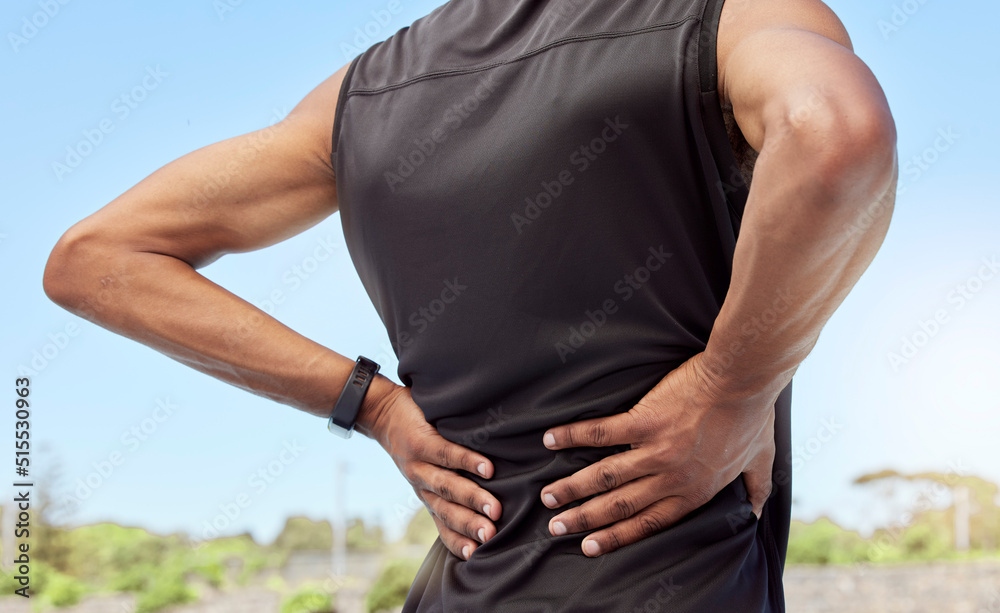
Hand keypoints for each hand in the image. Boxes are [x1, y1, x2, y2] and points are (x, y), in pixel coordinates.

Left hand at [359, 382, 501, 559]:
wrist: (381, 412)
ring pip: (446, 485)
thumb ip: (452, 483)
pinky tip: (488, 468)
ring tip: (494, 508)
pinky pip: (446, 453)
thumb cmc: (415, 441)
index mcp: (427, 496)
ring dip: (470, 498)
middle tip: (491, 535)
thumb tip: (493, 498)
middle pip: (446, 510)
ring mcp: (418, 465)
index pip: (442, 526)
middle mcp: (421, 486)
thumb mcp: (429, 470)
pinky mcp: (420, 442)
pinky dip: (467, 461)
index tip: (476, 556)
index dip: (458, 541)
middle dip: (469, 524)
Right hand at [538, 352, 775, 556]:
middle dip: (584, 519)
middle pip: (619, 505)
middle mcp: (671, 477)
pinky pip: (601, 433)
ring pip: (605, 476)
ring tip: (548, 496)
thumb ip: (756, 489)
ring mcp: (656, 450)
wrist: (742, 381)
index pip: (648, 523)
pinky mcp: (644, 421)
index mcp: (694, 490)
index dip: (616, 537)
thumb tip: (757, 512)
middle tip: (556, 527)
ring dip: (572, 487)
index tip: (589, 546)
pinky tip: (551, 441)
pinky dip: (573, 436)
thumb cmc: (752, 416)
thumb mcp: (761, 460)